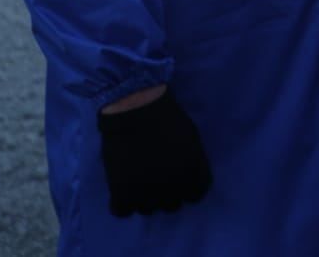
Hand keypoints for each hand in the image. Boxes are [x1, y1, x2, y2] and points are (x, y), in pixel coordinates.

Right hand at [97, 87, 212, 215]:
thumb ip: (193, 162)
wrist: (135, 108)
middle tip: (157, 177)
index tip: (180, 178)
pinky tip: (123, 188)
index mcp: (194, 174)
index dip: (189, 187)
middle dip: (168, 192)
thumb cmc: (167, 117)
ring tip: (139, 181)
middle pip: (173, 204)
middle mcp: (173, 189)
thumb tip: (188, 177)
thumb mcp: (192, 139)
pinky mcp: (121, 193)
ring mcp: (147, 194)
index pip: (197, 195)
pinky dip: (123, 202)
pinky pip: (123, 211)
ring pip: (148, 209)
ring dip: (145, 198)